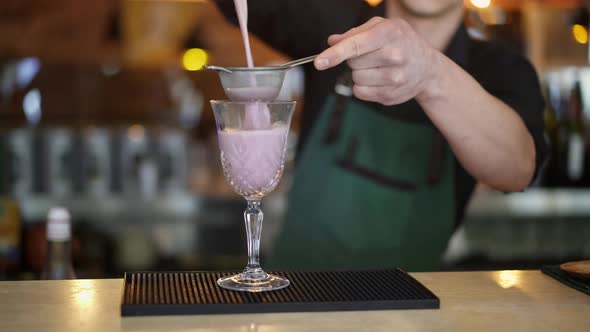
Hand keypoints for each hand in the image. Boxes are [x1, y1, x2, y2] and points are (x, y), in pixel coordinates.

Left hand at [314, 17, 439, 105]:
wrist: (427, 68)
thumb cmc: (401, 42)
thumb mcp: (382, 27)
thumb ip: (355, 33)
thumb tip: (332, 42)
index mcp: (390, 34)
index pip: (356, 45)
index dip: (335, 54)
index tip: (319, 62)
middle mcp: (394, 56)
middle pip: (352, 63)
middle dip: (355, 59)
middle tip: (372, 55)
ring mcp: (394, 78)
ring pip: (356, 79)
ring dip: (359, 73)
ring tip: (377, 67)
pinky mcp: (390, 96)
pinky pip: (360, 93)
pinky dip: (363, 86)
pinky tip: (377, 80)